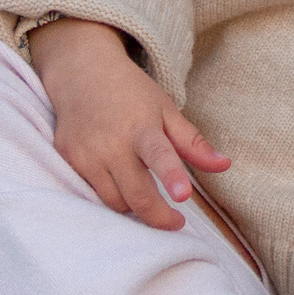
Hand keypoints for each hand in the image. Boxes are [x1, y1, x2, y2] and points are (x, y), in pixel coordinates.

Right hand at [26, 17, 227, 230]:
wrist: (81, 72)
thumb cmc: (130, 92)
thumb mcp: (166, 110)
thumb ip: (193, 143)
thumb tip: (225, 165)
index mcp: (141, 127)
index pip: (159, 155)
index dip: (172, 176)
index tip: (184, 196)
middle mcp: (111, 143)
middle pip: (136, 195)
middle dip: (159, 217)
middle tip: (175, 222)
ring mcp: (86, 154)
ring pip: (114, 202)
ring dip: (133, 207)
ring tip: (146, 198)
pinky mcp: (68, 159)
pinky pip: (92, 193)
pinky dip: (110, 195)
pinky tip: (119, 185)